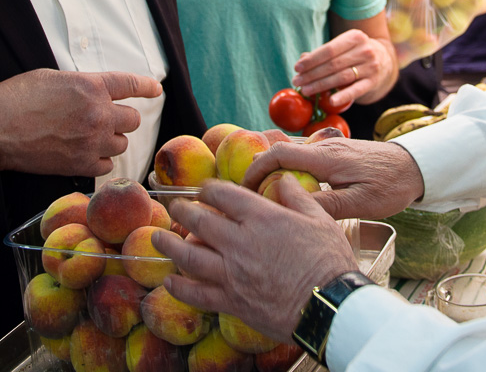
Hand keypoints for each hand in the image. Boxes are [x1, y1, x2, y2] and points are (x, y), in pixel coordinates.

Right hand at [0, 69, 161, 174]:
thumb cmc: (17, 98)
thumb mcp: (53, 78)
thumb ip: (82, 85)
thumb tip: (95, 92)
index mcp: (91, 86)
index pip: (131, 85)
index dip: (146, 87)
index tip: (155, 90)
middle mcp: (98, 113)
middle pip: (132, 120)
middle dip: (122, 119)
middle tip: (105, 120)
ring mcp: (91, 141)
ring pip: (121, 144)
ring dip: (111, 140)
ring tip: (90, 137)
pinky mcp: (80, 165)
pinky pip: (106, 165)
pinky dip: (100, 160)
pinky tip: (85, 154)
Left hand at [152, 177, 358, 341]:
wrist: (329, 306)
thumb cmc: (329, 261)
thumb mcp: (319, 219)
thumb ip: (297, 196)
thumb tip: (284, 179)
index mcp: (262, 218)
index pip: (223, 194)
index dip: (209, 189)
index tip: (203, 190)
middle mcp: (240, 242)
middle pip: (199, 221)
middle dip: (182, 211)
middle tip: (174, 208)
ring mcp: (232, 273)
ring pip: (189, 256)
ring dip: (168, 245)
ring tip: (156, 238)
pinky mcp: (231, 301)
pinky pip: (196, 294)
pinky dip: (179, 287)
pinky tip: (169, 281)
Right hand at [241, 137, 423, 221]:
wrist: (416, 167)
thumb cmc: (391, 186)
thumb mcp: (361, 203)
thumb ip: (327, 206)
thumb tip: (292, 211)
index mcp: (326, 158)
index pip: (278, 154)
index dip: (255, 170)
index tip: (243, 190)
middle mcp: (323, 147)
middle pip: (278, 149)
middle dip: (256, 169)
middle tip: (246, 196)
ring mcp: (328, 147)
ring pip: (289, 152)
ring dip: (271, 168)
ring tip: (261, 194)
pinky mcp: (334, 153)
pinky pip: (302, 156)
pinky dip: (287, 168)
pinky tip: (287, 188)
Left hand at [292, 28, 394, 109]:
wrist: (384, 60)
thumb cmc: (355, 53)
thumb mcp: (343, 46)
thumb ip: (324, 53)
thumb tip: (302, 59)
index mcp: (355, 37)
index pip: (329, 49)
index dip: (312, 60)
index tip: (297, 68)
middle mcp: (365, 50)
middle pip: (333, 64)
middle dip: (312, 74)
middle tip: (296, 81)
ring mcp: (371, 67)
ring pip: (341, 77)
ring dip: (320, 85)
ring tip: (305, 90)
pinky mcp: (373, 82)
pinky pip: (356, 90)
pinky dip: (343, 96)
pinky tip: (330, 101)